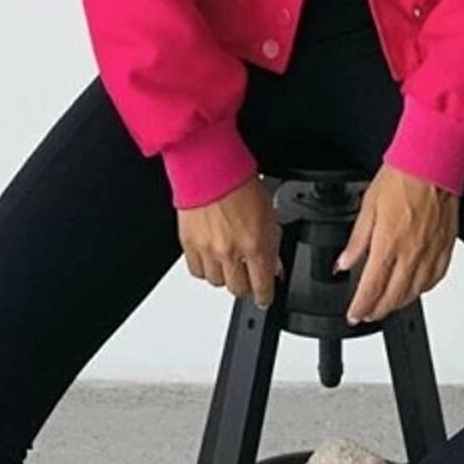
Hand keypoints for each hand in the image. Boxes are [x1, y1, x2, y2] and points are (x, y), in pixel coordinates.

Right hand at [177, 174, 283, 308]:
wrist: (210, 166)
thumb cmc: (240, 183)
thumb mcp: (269, 213)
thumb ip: (271, 243)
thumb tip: (274, 265)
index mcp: (255, 245)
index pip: (262, 287)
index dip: (265, 296)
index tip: (265, 297)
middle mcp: (231, 252)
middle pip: (238, 290)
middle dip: (246, 286)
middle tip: (247, 277)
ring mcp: (208, 250)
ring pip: (216, 283)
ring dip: (224, 276)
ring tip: (228, 262)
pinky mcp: (189, 244)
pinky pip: (196, 270)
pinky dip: (205, 268)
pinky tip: (211, 258)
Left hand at [336, 164, 458, 324]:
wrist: (432, 164)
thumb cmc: (402, 178)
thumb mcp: (368, 206)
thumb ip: (357, 240)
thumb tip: (343, 262)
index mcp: (389, 243)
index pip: (372, 288)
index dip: (361, 307)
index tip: (354, 314)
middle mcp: (411, 253)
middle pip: (393, 297)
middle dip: (377, 311)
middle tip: (367, 314)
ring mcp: (431, 253)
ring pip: (415, 292)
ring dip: (399, 304)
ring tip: (387, 305)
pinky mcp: (445, 248)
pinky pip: (435, 279)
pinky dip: (423, 290)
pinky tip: (415, 289)